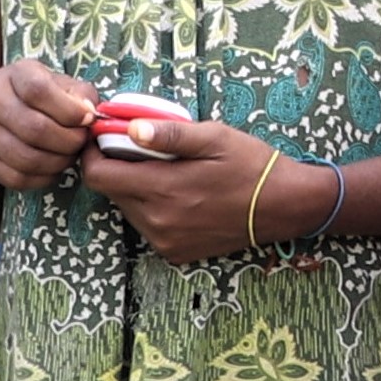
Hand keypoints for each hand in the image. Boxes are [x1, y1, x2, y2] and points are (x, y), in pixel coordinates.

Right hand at [0, 58, 101, 194]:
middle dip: (70, 142)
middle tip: (80, 143)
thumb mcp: (53, 81)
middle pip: (36, 129)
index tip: (87, 119)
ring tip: (68, 156)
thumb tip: (90, 114)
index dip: (70, 110)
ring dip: (58, 163)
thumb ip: (78, 94)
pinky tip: (51, 168)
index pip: (40, 91)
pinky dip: (43, 178)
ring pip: (28, 159)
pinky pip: (17, 178)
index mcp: (14, 75)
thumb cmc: (25, 95)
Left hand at [88, 118, 315, 266]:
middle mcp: (157, 220)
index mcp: (163, 189)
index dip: (94, 153)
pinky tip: (179, 196)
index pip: (97, 175)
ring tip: (167, 173)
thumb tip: (131, 129)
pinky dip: (152, 208)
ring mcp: (164, 240)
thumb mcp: (215, 138)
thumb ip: (170, 135)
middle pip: (110, 191)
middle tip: (143, 150)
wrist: (286, 206)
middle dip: (117, 167)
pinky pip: (146, 226)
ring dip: (135, 188)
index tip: (106, 138)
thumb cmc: (252, 165)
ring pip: (127, 208)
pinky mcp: (174, 252)